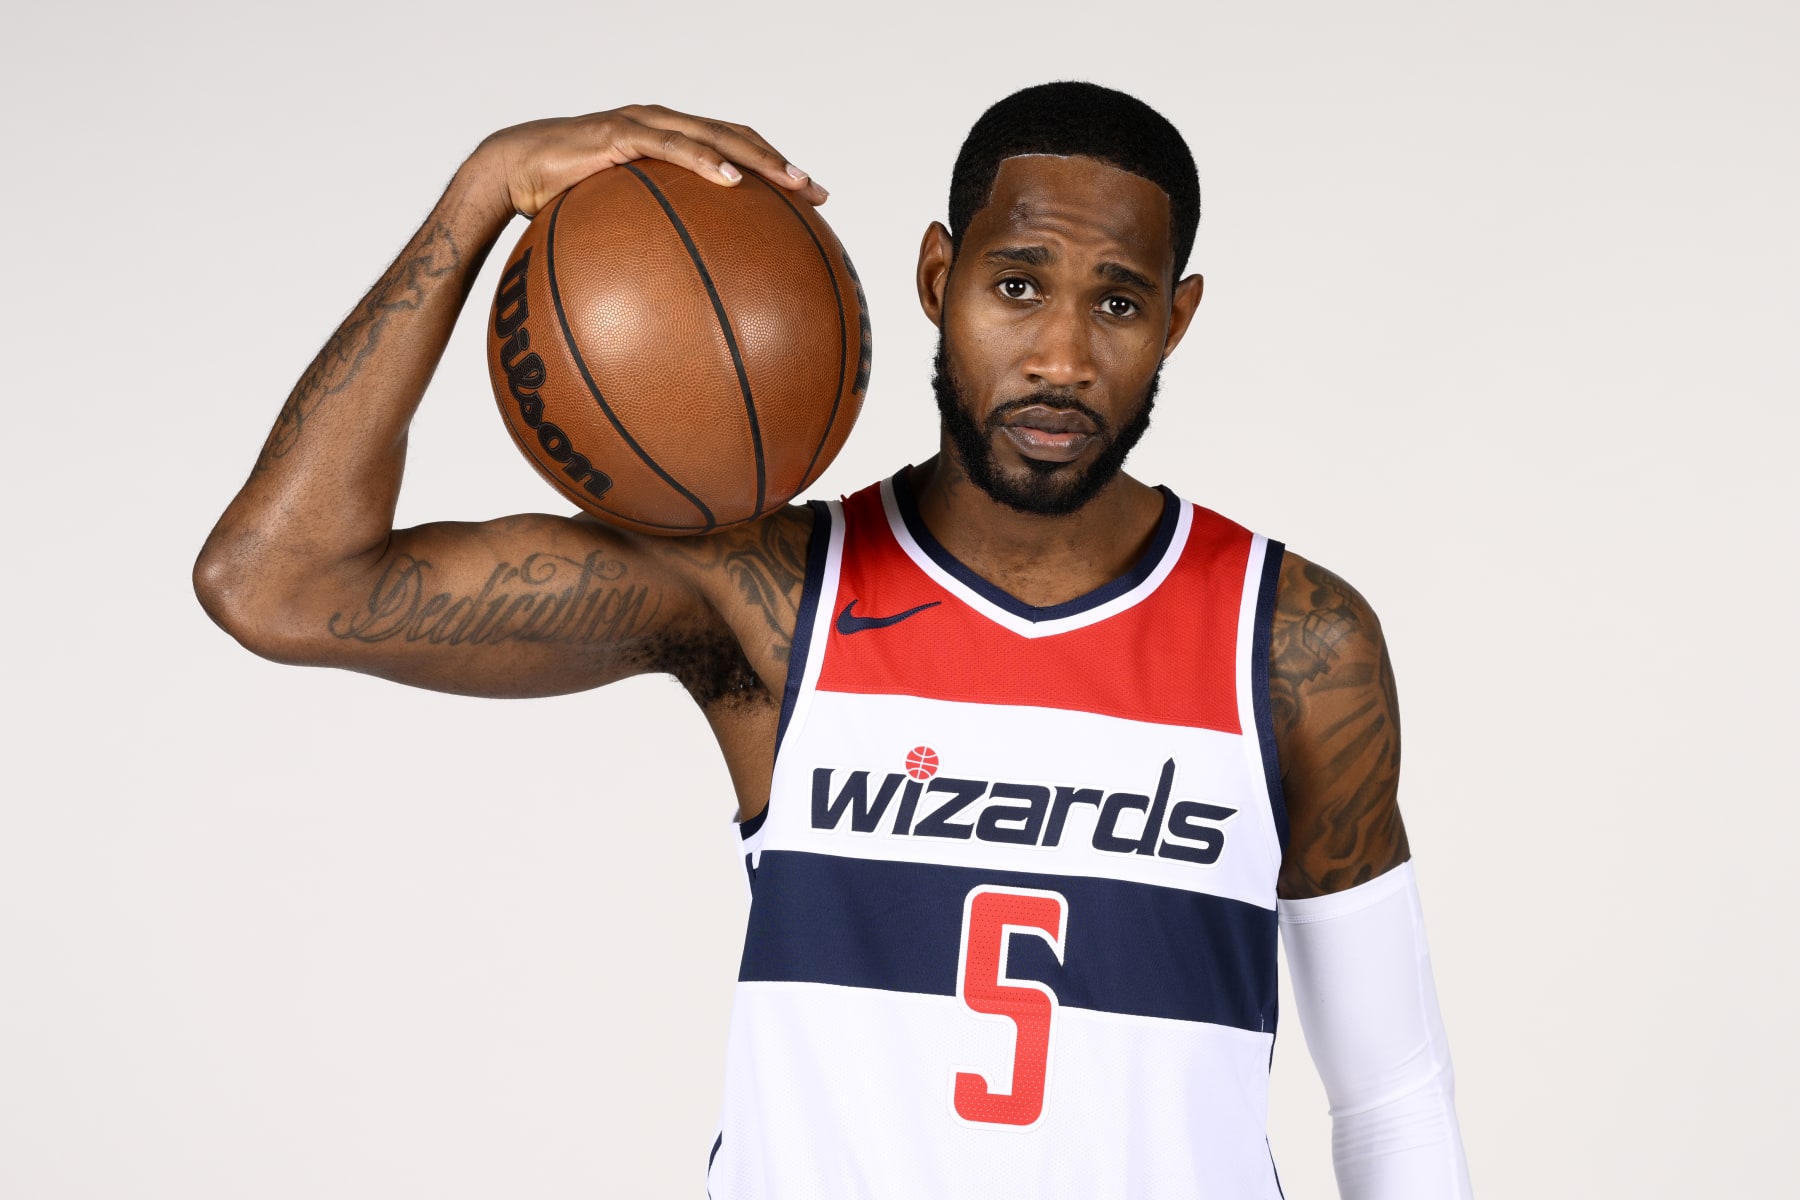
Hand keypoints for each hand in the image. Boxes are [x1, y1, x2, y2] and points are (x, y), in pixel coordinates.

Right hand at [466, 104, 827, 219]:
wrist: (509, 173)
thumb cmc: (561, 204)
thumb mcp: (614, 230)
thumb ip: (649, 252)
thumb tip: (682, 307)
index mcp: (669, 144)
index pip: (733, 150)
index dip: (773, 171)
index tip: (811, 202)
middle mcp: (664, 126)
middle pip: (737, 137)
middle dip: (780, 165)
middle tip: (817, 193)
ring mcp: (643, 124)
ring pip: (714, 134)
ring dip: (757, 157)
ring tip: (791, 182)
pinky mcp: (619, 133)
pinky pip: (670, 146)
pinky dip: (704, 159)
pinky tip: (730, 181)